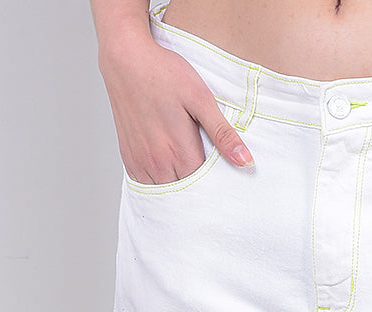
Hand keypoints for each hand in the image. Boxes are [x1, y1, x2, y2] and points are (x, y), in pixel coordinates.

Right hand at [99, 35, 252, 183]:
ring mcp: (141, 163)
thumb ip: (222, 133)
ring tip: (189, 175)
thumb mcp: (201, 99)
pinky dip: (159, 184)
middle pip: (186, 194)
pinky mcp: (129, 158)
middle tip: (210, 179)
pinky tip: (169, 171)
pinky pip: (147, 186)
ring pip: (166, 193)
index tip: (225, 181)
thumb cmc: (165, 74)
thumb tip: (246, 161)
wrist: (126, 58)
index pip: (205, 189)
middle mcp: (159, 164)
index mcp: (180, 153)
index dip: (217, 186)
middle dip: (199, 191)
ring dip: (178, 189)